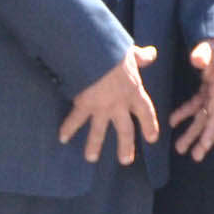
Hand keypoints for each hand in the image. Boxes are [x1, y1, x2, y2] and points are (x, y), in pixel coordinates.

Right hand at [59, 44, 159, 164]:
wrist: (96, 55)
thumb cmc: (115, 53)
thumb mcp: (131, 55)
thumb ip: (142, 57)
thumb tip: (152, 53)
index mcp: (134, 92)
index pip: (146, 112)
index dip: (150, 125)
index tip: (152, 139)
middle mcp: (120, 105)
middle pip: (125, 130)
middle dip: (126, 146)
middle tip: (125, 161)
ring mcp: (102, 108)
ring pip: (99, 131)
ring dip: (94, 146)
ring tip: (91, 159)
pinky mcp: (84, 105)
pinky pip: (75, 120)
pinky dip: (67, 129)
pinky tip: (62, 138)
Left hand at [170, 38, 213, 158]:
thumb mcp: (210, 47)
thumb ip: (202, 53)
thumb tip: (196, 59)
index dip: (210, 130)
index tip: (204, 144)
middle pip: (213, 121)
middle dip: (204, 139)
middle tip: (195, 156)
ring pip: (204, 117)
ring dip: (194, 132)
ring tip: (181, 148)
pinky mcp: (208, 89)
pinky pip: (197, 106)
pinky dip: (186, 114)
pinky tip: (173, 121)